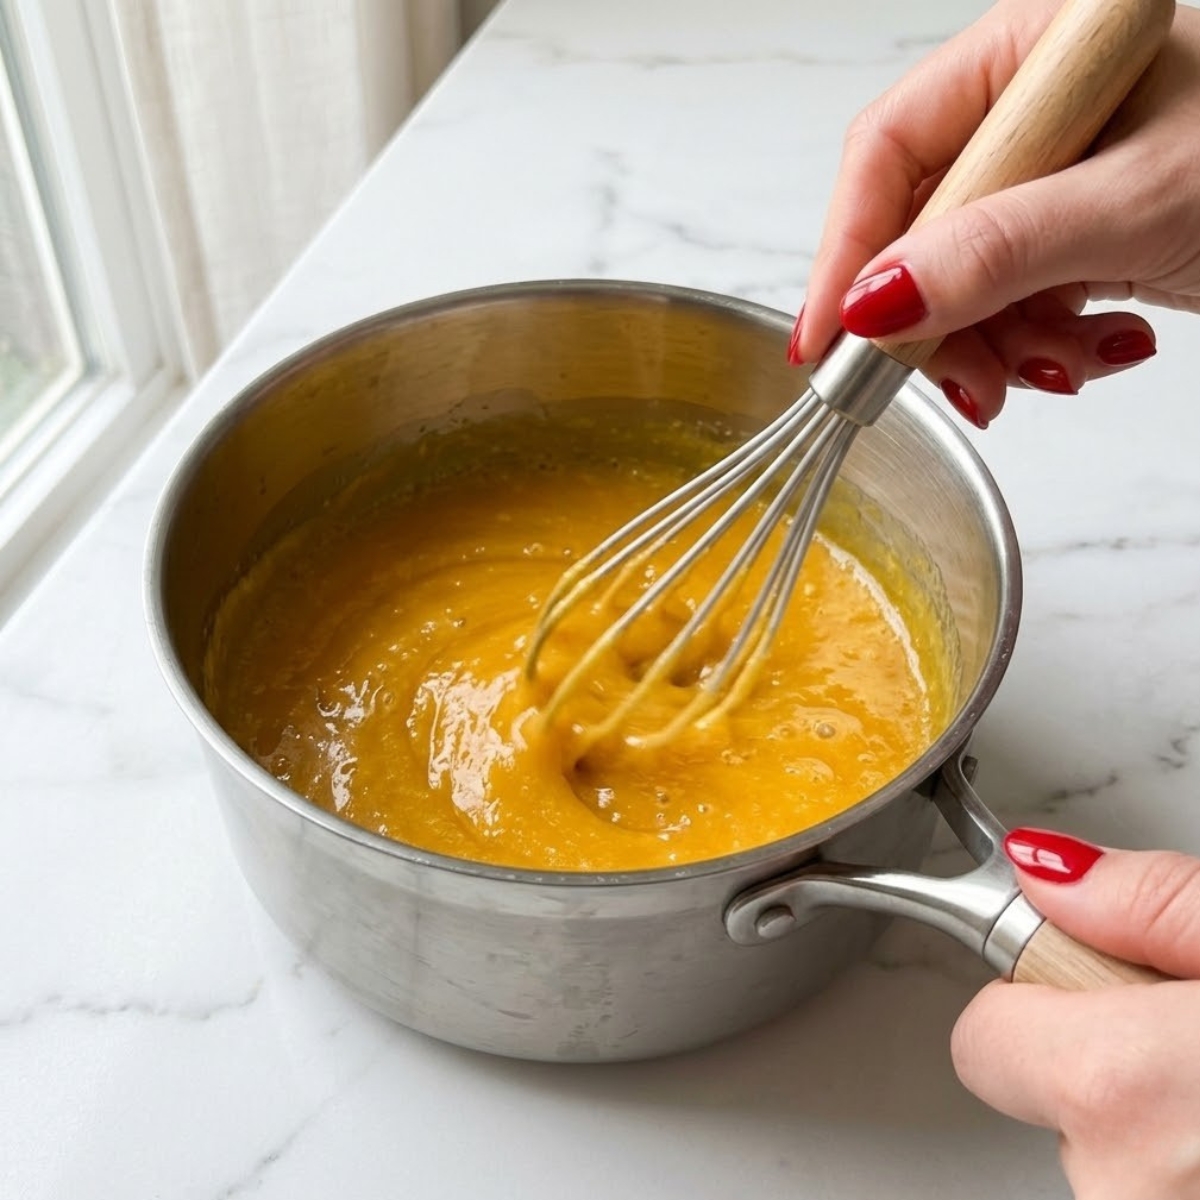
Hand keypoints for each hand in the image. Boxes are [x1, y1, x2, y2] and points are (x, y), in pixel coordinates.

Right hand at [794, 0, 1199, 426]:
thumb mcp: (1135, 202)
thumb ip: (998, 250)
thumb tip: (875, 302)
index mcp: (1033, 54)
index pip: (891, 150)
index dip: (847, 250)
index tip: (828, 337)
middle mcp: (1031, 111)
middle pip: (921, 228)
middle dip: (941, 320)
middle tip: (965, 385)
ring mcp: (1053, 175)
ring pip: (962, 280)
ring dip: (999, 345)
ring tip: (1058, 370)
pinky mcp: (1074, 229)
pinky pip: (1014, 299)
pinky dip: (1043, 343)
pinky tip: (1099, 346)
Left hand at [952, 827, 1199, 1198]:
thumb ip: (1146, 902)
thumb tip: (1043, 867)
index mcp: (1121, 1087)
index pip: (980, 1036)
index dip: (1036, 1003)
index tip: (1086, 989)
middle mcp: (1122, 1186)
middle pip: (1046, 1099)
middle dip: (1109, 1069)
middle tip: (1191, 1047)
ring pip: (1108, 1159)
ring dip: (1156, 1125)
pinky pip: (1143, 1191)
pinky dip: (1181, 1169)